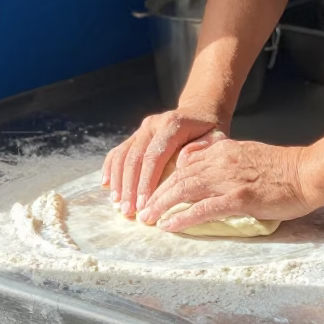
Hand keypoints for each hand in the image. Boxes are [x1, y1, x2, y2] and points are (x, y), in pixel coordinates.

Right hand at [102, 104, 226, 216]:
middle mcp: (152, 124)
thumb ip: (203, 151)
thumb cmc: (210, 131)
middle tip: (128, 211)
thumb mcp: (216, 139)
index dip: (147, 181)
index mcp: (172, 124)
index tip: (144, 204)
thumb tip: (182, 166)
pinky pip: (118, 152)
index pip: (154, 155)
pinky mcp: (135, 135)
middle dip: (130, 187)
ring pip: (123, 156)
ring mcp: (141, 129)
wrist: (199, 112)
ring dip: (119, 182)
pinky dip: (110, 169)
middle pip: (135, 158)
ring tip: (118, 204)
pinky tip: (107, 186)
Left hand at [138, 139, 314, 231]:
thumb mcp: (247, 154)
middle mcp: (221, 161)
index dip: (165, 179)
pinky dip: (182, 217)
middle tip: (141, 209)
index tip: (152, 192)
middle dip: (156, 194)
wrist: (308, 173)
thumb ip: (224, 158)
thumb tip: (203, 167)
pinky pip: (203, 209)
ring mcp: (229, 179)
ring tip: (147, 218)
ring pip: (184, 190)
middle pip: (178, 176)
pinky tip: (169, 225)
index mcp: (223, 149)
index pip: (184, 163)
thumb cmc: (283, 168)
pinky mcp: (239, 198)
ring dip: (161, 205)